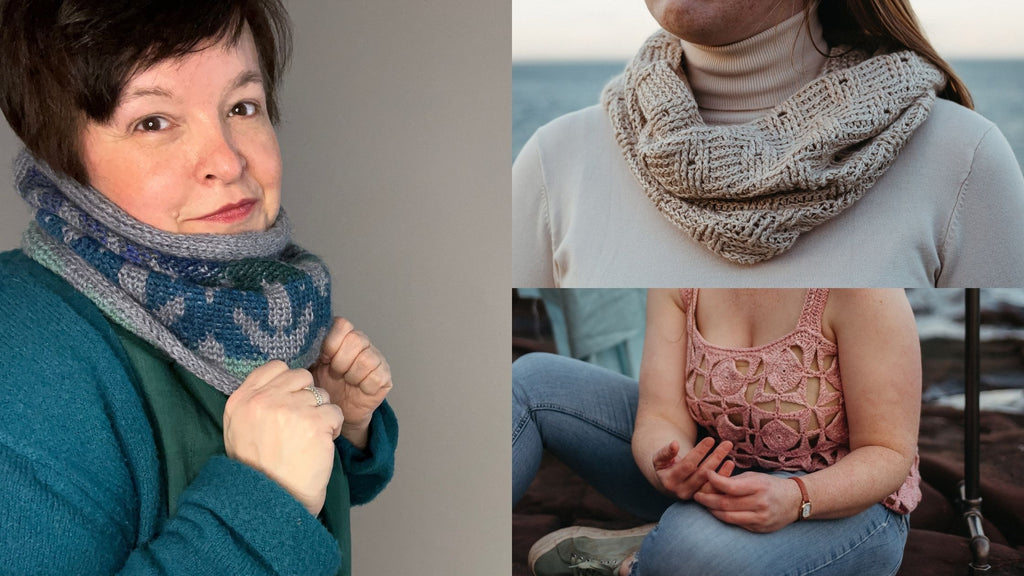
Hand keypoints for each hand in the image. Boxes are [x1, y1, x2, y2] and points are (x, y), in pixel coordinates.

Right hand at [223, 361, 343, 516]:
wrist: (272, 502)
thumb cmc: (258, 470)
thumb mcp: (239, 430)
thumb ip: (255, 402)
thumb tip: (280, 382)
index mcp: (242, 400)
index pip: (275, 367)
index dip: (290, 383)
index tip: (290, 402)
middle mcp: (263, 400)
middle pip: (301, 377)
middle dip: (308, 397)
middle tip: (301, 424)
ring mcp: (289, 409)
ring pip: (321, 394)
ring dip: (321, 415)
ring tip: (308, 438)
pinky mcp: (314, 422)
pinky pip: (335, 412)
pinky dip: (333, 428)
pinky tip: (320, 444)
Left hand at [312, 318, 392, 448]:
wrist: (334, 412)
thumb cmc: (321, 387)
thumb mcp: (310, 366)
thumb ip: (308, 350)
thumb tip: (298, 340)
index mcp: (342, 337)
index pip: (343, 324)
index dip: (331, 342)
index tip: (323, 358)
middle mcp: (362, 344)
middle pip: (356, 340)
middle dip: (340, 360)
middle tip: (334, 373)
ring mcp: (375, 359)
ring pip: (367, 359)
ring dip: (352, 374)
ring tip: (345, 381)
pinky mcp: (384, 377)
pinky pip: (376, 376)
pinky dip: (364, 384)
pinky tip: (357, 388)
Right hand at [653, 437, 733, 499]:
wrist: (668, 482)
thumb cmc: (664, 466)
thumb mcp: (659, 458)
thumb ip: (665, 452)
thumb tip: (675, 444)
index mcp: (669, 481)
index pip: (687, 465)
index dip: (699, 452)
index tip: (710, 439)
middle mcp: (681, 492)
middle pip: (702, 474)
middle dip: (715, 457)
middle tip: (727, 444)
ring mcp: (693, 497)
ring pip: (710, 483)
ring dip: (723, 469)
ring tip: (731, 455)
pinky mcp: (703, 500)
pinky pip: (715, 490)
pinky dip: (724, 478)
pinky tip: (730, 466)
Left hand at [692, 471, 803, 532]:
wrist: (794, 501)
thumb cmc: (770, 485)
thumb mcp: (754, 477)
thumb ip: (734, 480)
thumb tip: (711, 481)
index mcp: (758, 487)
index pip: (730, 486)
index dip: (714, 481)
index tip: (705, 474)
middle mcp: (760, 504)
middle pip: (725, 504)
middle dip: (707, 499)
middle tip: (696, 495)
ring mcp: (760, 518)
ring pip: (728, 517)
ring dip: (712, 511)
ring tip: (704, 504)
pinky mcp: (759, 528)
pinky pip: (736, 524)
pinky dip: (724, 518)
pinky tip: (716, 512)